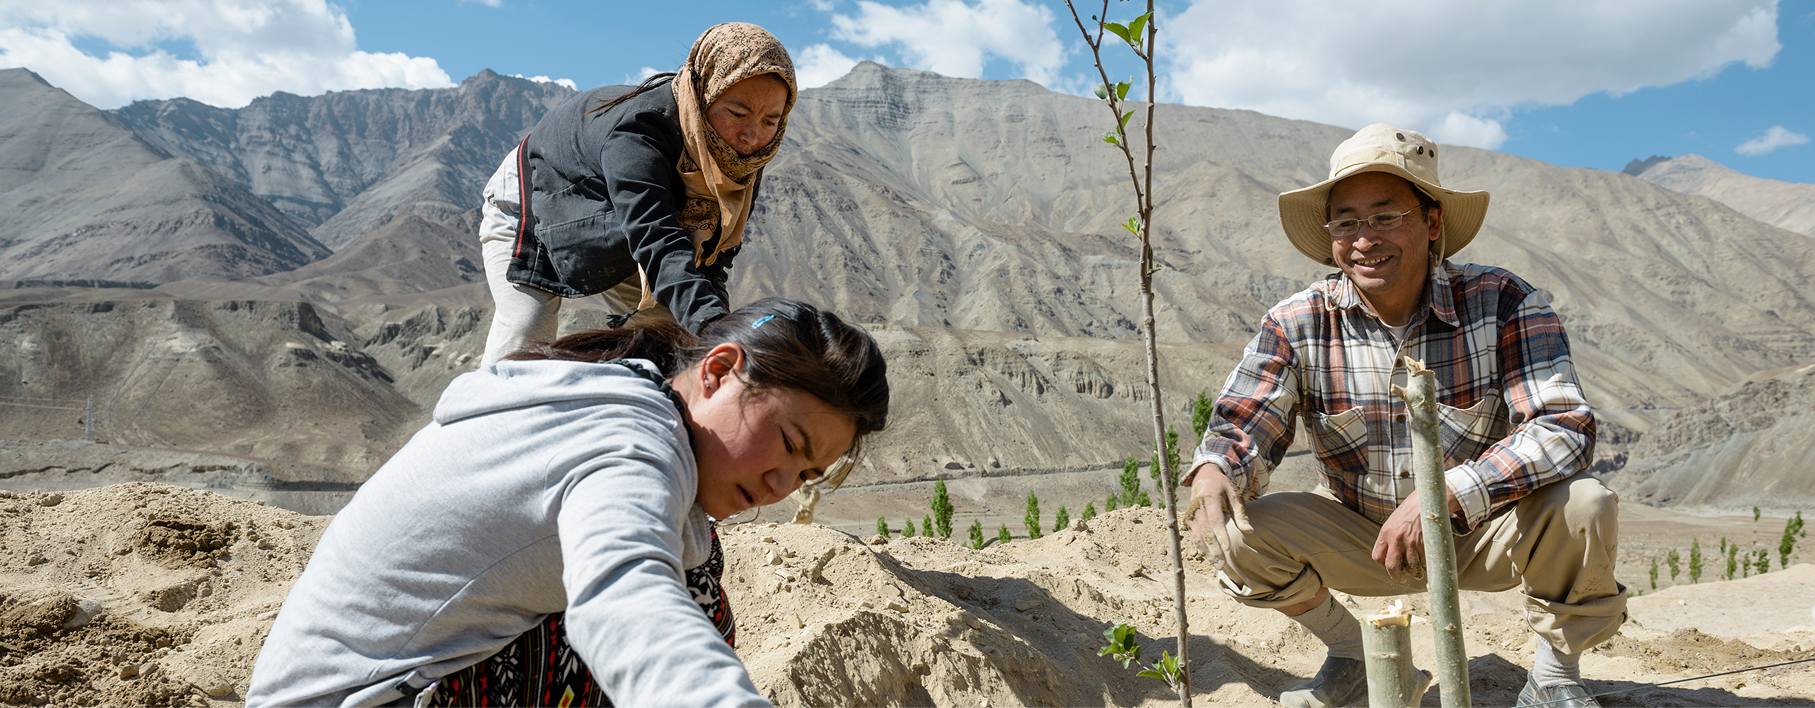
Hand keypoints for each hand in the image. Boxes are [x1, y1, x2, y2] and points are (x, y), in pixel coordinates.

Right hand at [1184, 463, 1251, 580]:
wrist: (1203, 476)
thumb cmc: (1223, 486)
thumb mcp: (1234, 494)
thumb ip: (1241, 514)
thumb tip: (1250, 532)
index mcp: (1210, 499)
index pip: (1215, 520)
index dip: (1220, 535)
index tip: (1228, 549)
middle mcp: (1198, 508)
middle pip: (1205, 532)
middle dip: (1213, 550)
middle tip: (1222, 565)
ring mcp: (1191, 514)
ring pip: (1198, 537)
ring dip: (1207, 552)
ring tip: (1218, 566)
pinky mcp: (1188, 520)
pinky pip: (1194, 537)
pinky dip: (1201, 548)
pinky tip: (1210, 558)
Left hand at [1371, 489, 1463, 580]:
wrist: (1430, 498)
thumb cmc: (1413, 508)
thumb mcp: (1395, 520)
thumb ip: (1392, 535)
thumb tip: (1392, 552)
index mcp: (1386, 532)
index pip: (1377, 556)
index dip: (1383, 564)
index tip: (1391, 565)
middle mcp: (1396, 538)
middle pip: (1391, 566)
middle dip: (1397, 576)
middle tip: (1402, 578)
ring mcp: (1411, 542)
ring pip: (1410, 567)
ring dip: (1415, 573)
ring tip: (1418, 573)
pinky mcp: (1424, 544)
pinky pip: (1424, 562)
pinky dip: (1426, 566)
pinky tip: (1427, 564)